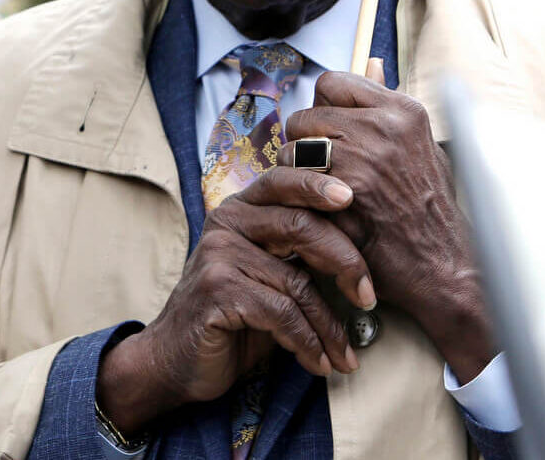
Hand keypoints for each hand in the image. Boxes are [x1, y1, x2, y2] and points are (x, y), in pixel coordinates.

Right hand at [97, 168, 373, 434]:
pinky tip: (318, 362)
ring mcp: (218, 255)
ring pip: (297, 282)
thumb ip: (296, 252)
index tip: (352, 198)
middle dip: (346, 262)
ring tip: (344, 354)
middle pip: (301, 225)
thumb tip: (360, 254)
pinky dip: (307, 343)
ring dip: (329, 326)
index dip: (317, 184)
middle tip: (369, 296)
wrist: (176, 360)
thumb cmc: (232, 316)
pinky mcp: (217, 290)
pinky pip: (281, 313)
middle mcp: (227, 223)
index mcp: (241, 210)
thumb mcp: (266, 274)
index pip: (282, 181)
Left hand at [283, 60, 494, 382]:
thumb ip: (389, 105)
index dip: (321, 108)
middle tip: (316, 170)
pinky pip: (296, 183)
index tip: (328, 133)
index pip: (332, 82)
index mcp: (402, 109)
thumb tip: (372, 61)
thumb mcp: (420, 144)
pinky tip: (317, 212)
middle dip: (302, 143)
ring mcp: (365, 161)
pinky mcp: (346, 195)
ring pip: (293, 150)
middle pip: (305, 116)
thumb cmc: (430, 208)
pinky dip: (298, 198)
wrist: (444, 267)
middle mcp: (384, 127)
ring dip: (295, 172)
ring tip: (315, 192)